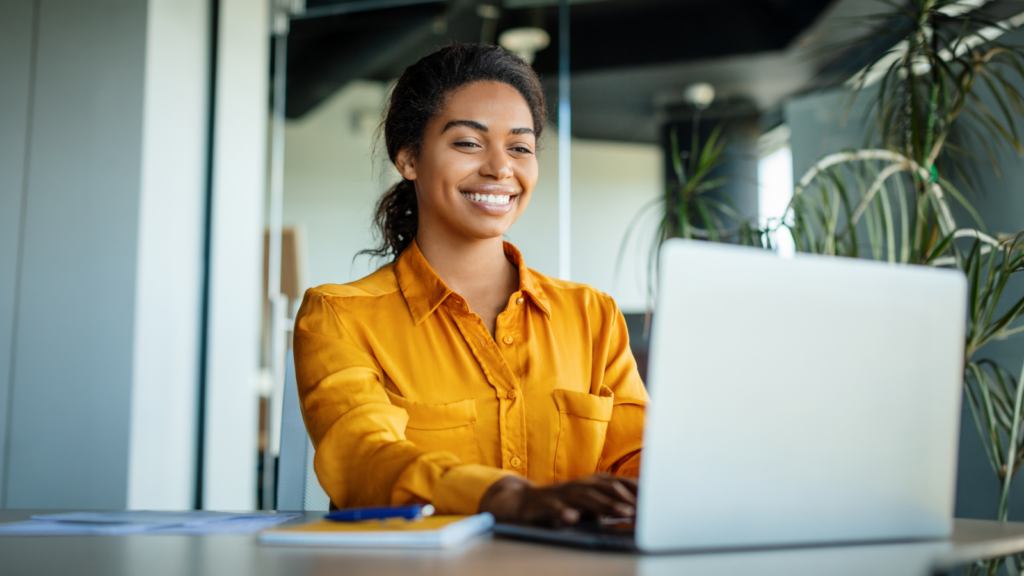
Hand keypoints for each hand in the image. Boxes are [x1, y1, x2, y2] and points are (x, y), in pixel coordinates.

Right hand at [479, 473, 637, 526]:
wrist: (522, 502)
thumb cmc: (561, 504)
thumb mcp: (587, 505)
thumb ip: (608, 507)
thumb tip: (636, 513)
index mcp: (591, 484)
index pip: (618, 483)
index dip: (636, 489)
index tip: (656, 498)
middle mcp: (578, 485)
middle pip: (606, 488)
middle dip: (627, 497)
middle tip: (645, 508)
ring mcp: (561, 494)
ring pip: (585, 497)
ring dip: (605, 505)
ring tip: (622, 513)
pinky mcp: (544, 504)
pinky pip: (554, 508)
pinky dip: (563, 513)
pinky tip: (572, 519)